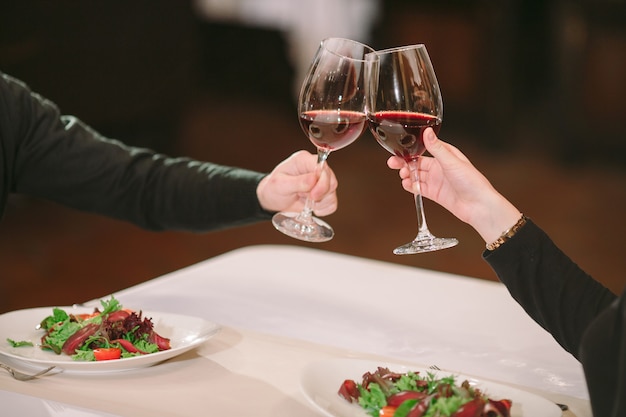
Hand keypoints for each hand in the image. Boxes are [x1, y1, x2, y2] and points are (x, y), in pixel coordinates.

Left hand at [257, 150, 337, 215]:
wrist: (272, 200)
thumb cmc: (273, 189)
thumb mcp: (280, 185)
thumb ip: (297, 182)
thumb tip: (314, 179)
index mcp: (303, 160)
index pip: (322, 167)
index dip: (322, 182)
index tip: (313, 195)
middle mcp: (314, 168)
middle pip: (331, 180)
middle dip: (321, 194)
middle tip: (308, 200)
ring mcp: (320, 181)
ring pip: (332, 192)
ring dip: (320, 202)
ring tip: (305, 202)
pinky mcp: (323, 193)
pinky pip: (332, 203)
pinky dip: (323, 209)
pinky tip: (311, 207)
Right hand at [387, 128, 520, 243]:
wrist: (478, 206)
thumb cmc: (472, 182)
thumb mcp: (451, 162)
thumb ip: (437, 148)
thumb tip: (427, 132)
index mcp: (446, 155)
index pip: (424, 148)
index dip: (411, 148)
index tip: (400, 149)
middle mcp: (440, 167)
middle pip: (417, 162)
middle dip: (404, 162)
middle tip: (392, 163)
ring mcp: (437, 180)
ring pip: (416, 175)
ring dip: (407, 174)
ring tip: (402, 174)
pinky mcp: (435, 193)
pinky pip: (419, 188)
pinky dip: (411, 186)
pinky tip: (406, 184)